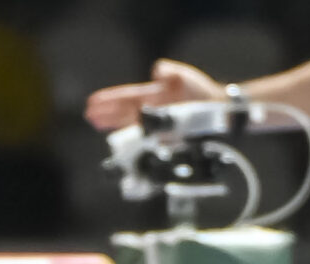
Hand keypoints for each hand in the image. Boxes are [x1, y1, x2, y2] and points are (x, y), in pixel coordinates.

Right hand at [85, 58, 220, 131]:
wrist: (220, 110)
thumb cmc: (201, 92)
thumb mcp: (185, 77)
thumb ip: (170, 72)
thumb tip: (157, 69)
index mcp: (154, 96)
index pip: (127, 97)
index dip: (110, 99)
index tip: (94, 101)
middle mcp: (152, 110)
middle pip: (125, 112)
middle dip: (107, 113)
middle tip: (89, 115)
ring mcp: (157, 125)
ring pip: (131, 126)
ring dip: (114, 127)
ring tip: (98, 124)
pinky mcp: (164, 139)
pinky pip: (145, 142)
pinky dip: (133, 144)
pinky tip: (122, 148)